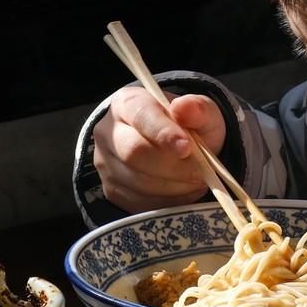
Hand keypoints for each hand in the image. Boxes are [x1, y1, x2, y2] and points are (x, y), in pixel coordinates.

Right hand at [91, 87, 226, 213]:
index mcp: (127, 103)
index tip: (187, 148)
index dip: (163, 133)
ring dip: (175, 186)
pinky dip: (169, 201)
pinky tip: (184, 190)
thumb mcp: (200, 112)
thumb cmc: (187, 127)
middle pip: (134, 152)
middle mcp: (108, 132)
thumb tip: (184, 107)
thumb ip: (198, 108)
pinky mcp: (112, 191)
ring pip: (138, 182)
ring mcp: (106, 164)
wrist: (175, 150)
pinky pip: (141, 203)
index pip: (140, 116)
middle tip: (200, 171)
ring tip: (196, 180)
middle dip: (173, 166)